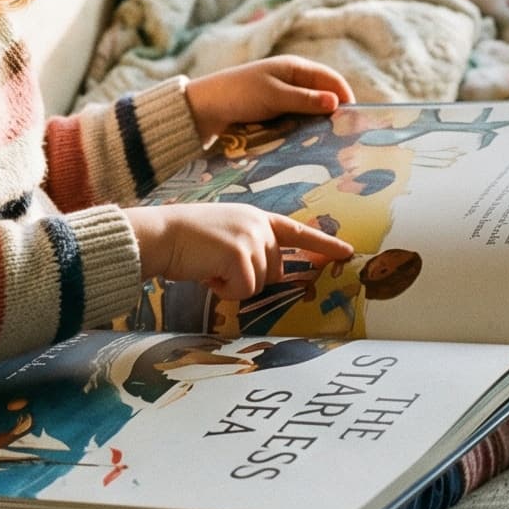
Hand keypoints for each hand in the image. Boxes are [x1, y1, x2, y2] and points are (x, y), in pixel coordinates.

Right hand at [128, 203, 353, 302]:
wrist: (161, 235)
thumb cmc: (185, 240)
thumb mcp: (225, 234)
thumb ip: (249, 246)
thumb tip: (266, 274)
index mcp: (257, 217)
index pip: (298, 231)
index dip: (324, 244)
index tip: (348, 252)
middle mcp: (259, 225)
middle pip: (275, 271)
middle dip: (248, 278)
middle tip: (217, 268)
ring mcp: (252, 238)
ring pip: (259, 284)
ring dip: (233, 285)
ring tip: (209, 267)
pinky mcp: (240, 255)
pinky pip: (244, 290)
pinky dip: (224, 291)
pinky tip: (207, 274)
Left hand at [185, 57, 354, 143]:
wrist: (204, 108)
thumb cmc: (239, 94)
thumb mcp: (274, 96)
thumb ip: (304, 100)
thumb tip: (336, 102)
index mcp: (295, 68)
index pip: (331, 79)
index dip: (345, 96)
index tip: (354, 120)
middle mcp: (292, 81)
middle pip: (323, 96)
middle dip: (335, 113)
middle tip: (345, 136)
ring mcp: (283, 97)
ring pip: (311, 111)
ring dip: (319, 124)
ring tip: (330, 143)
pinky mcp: (274, 112)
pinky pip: (297, 120)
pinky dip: (305, 129)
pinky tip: (309, 144)